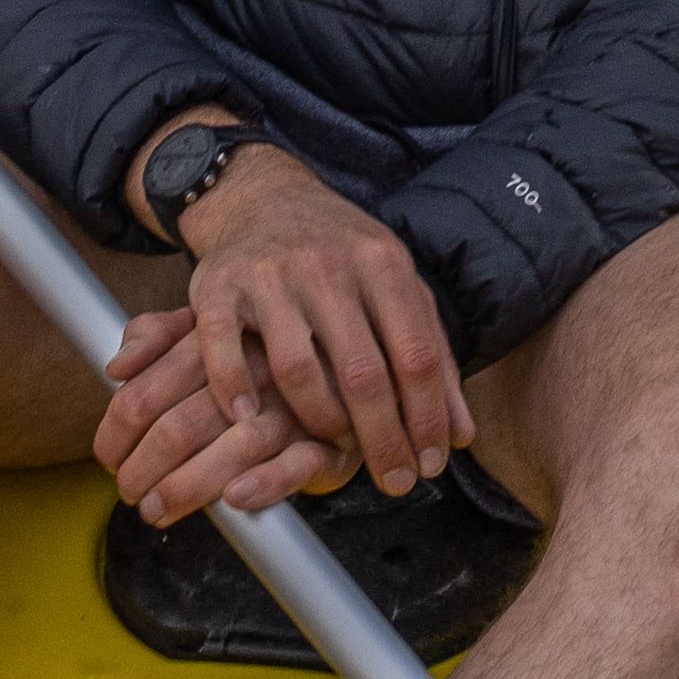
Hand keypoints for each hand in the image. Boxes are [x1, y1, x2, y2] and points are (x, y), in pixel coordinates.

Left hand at [91, 302, 342, 527]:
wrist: (346, 349)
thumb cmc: (258, 350)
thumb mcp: (206, 326)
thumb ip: (157, 337)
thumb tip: (116, 366)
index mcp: (219, 338)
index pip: (149, 390)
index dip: (117, 432)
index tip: (108, 458)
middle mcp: (256, 369)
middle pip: (181, 426)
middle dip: (143, 469)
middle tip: (129, 492)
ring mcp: (295, 407)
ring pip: (234, 449)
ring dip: (186, 487)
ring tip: (157, 509)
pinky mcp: (330, 442)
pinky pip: (298, 465)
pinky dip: (265, 483)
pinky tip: (234, 498)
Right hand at [108, 147, 466, 513]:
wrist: (263, 197)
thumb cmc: (341, 256)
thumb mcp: (397, 287)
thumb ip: (432, 356)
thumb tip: (461, 436)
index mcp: (383, 263)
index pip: (416, 354)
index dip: (428, 417)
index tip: (433, 465)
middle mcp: (328, 266)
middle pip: (363, 371)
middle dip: (383, 438)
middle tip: (394, 481)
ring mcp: (269, 276)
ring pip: (298, 368)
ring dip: (321, 421)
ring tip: (336, 450)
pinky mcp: (216, 287)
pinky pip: (222, 349)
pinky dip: (235, 391)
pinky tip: (250, 423)